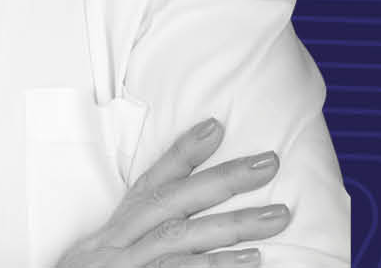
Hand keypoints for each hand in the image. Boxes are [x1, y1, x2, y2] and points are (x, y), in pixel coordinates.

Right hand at [54, 118, 291, 267]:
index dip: (181, 154)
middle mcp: (118, 245)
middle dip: (221, 180)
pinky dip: (215, 267)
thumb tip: (186, 222)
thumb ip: (139, 237)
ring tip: (277, 216)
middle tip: (267, 164)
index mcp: (113, 232)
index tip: (215, 127)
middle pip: (172, 203)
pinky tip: (251, 262)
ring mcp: (128, 267)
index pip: (149, 185)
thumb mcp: (104, 256)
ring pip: (181, 237)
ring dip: (233, 225)